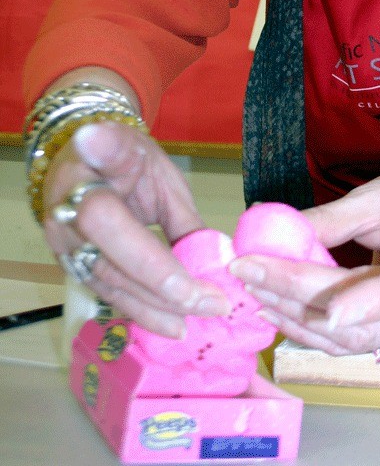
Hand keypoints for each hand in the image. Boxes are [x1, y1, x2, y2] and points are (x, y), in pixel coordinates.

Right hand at [42, 121, 230, 335]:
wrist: (83, 155)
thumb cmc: (127, 159)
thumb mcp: (158, 171)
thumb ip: (180, 215)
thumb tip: (216, 254)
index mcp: (84, 177)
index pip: (112, 225)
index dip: (150, 261)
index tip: (193, 288)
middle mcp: (62, 214)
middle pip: (109, 264)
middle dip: (162, 292)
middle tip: (210, 307)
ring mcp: (61, 242)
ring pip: (106, 284)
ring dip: (150, 310)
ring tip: (189, 326)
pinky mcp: (69, 262)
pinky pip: (105, 290)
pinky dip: (138, 309)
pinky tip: (167, 323)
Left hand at [229, 164, 379, 355]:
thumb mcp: (379, 196)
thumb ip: (331, 220)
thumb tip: (275, 231)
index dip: (366, 302)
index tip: (326, 308)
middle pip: (361, 320)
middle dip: (299, 298)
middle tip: (249, 272)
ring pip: (348, 342)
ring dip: (295, 318)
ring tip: (252, 290)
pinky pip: (347, 343)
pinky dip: (308, 327)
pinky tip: (274, 308)